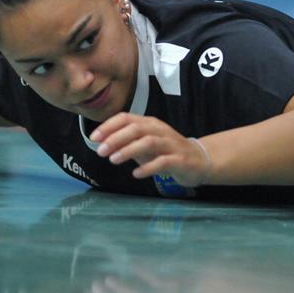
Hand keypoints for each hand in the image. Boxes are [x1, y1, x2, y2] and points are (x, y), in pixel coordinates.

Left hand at [90, 113, 210, 186]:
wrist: (199, 160)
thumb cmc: (166, 151)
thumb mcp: (144, 144)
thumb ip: (126, 142)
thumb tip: (101, 143)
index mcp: (149, 123)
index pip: (126, 118)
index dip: (108, 126)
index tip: (94, 138)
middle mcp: (159, 130)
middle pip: (136, 128)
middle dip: (116, 139)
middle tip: (100, 151)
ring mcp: (171, 144)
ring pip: (148, 142)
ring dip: (129, 150)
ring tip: (114, 160)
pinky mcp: (180, 160)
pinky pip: (163, 161)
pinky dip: (148, 167)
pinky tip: (136, 174)